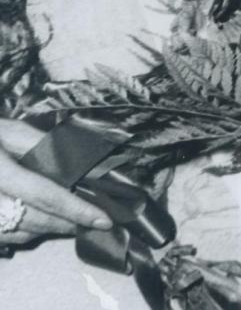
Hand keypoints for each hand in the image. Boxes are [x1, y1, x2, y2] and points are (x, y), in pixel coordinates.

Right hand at [0, 118, 112, 247]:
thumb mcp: (5, 131)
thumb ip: (37, 143)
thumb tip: (74, 161)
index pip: (44, 195)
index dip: (76, 210)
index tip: (103, 219)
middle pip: (32, 219)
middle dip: (66, 223)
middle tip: (92, 222)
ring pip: (17, 233)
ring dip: (46, 229)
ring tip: (68, 220)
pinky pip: (1, 237)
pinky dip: (23, 232)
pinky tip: (37, 222)